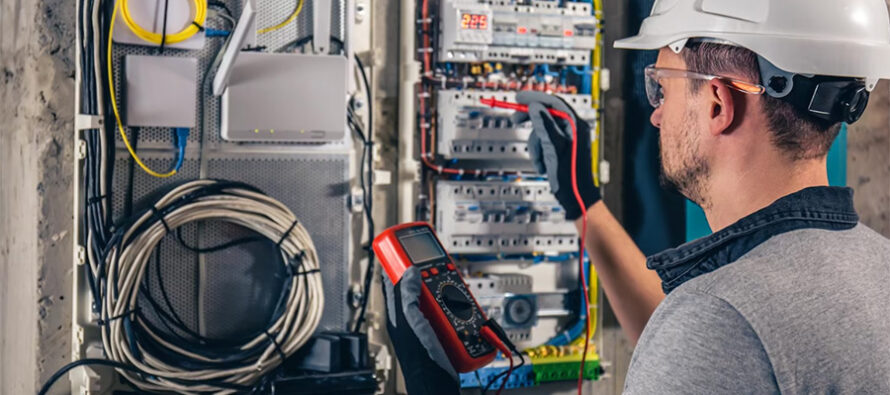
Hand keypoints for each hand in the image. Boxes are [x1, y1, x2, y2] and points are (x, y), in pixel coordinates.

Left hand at [382, 267, 459, 394]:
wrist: (438, 383)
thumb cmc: (420, 357)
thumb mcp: (411, 321)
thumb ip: (407, 295)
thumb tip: (410, 270)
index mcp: (397, 313)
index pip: (393, 281)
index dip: (399, 263)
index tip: (407, 248)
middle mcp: (411, 317)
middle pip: (420, 286)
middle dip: (431, 277)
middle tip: (439, 268)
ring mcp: (427, 324)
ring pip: (438, 298)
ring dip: (448, 293)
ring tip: (453, 292)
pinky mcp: (443, 331)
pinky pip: (451, 313)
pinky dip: (458, 308)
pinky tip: (463, 309)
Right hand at [512, 91, 600, 219]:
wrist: (575, 196)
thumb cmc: (570, 175)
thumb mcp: (553, 147)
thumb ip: (544, 125)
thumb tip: (535, 107)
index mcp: (575, 125)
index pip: (554, 103)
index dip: (535, 98)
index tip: (519, 97)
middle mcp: (573, 129)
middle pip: (547, 114)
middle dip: (531, 121)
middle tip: (515, 119)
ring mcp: (567, 139)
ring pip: (542, 131)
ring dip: (535, 146)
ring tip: (539, 160)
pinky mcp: (561, 148)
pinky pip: (544, 143)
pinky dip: (539, 153)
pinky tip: (543, 165)